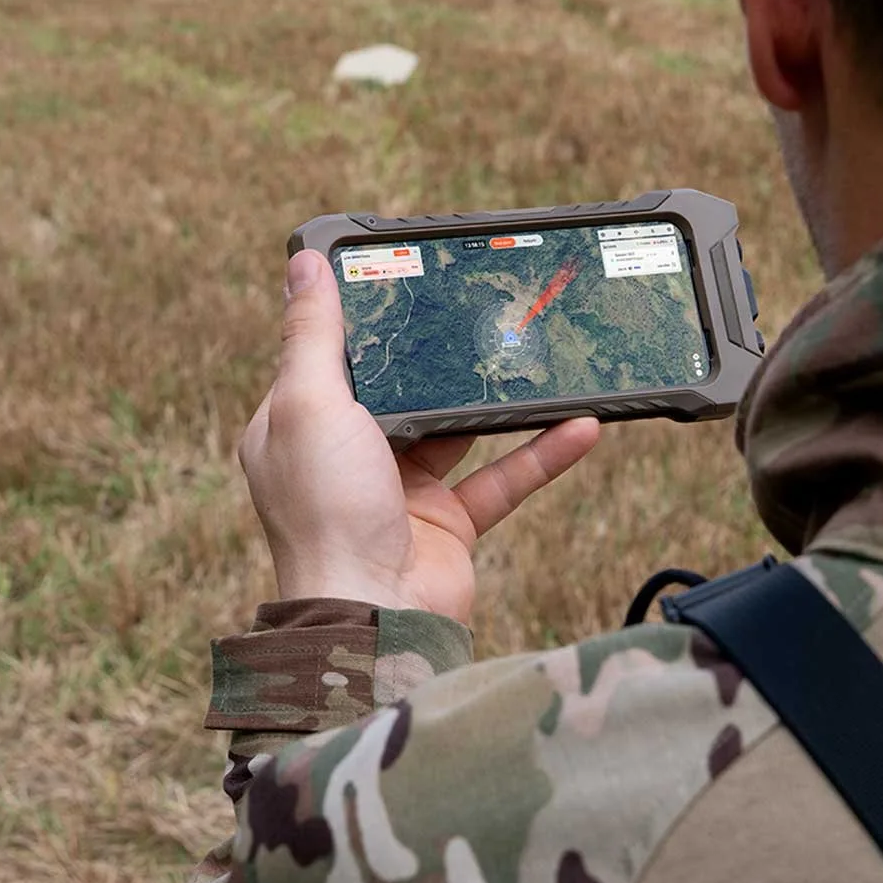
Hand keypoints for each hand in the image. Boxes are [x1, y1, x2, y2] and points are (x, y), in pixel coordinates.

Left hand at [237, 248, 601, 621]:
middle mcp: (347, 456)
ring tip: (543, 355)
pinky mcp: (449, 523)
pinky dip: (542, 453)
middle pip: (401, 389)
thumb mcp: (308, 404)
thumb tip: (304, 263)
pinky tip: (583, 425)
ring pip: (460, 431)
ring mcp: (401, 490)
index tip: (407, 275)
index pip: (330, 357)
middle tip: (486, 305)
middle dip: (441, 354)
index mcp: (299, 427)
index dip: (365, 320)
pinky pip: (503, 478)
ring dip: (502, 401)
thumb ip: (312, 334)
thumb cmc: (328, 510)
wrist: (374, 619)